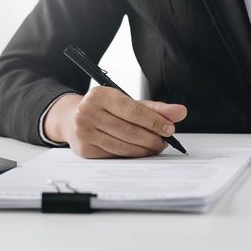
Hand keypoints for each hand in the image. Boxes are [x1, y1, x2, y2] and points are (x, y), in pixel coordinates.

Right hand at [43, 87, 186, 158]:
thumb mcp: (126, 102)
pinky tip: (139, 152)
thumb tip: (180, 112)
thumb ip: (154, 108)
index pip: (133, 111)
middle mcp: (88, 112)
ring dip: (143, 149)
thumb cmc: (104, 108)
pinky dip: (130, 155)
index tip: (169, 129)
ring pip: (122, 146)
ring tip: (155, 147)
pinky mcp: (84, 149)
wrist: (70, 117)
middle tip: (164, 142)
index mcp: (100, 95)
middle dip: (151, 138)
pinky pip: (114, 155)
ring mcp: (84, 132)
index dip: (154, 121)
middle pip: (128, 130)